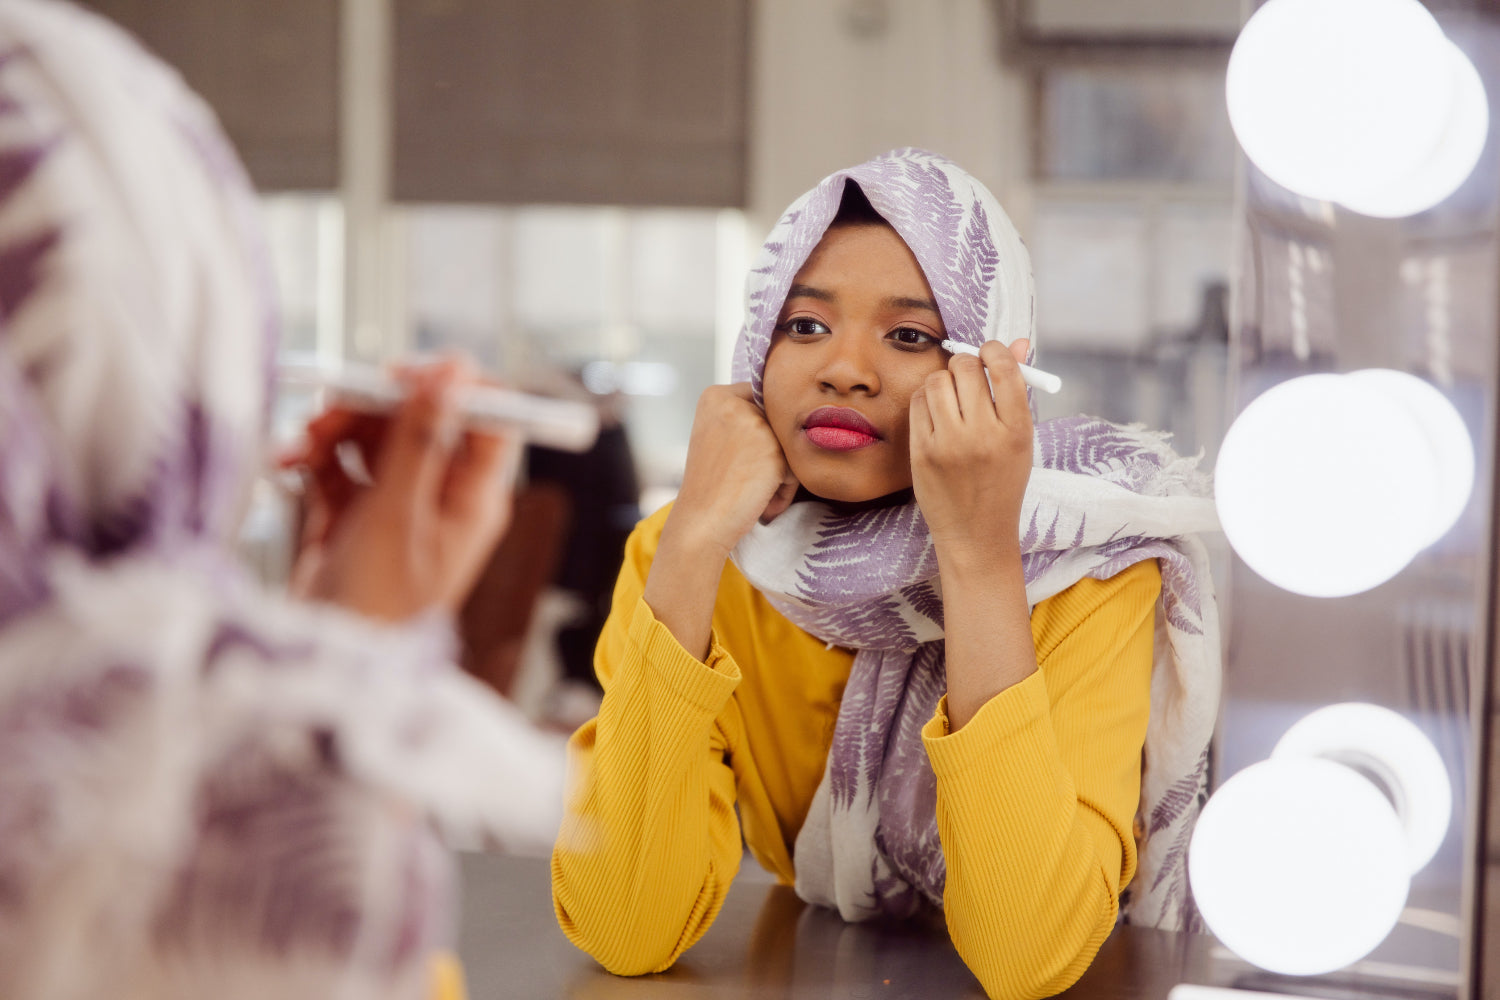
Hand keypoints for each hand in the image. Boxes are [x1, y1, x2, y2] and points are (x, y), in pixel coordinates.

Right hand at [283, 359, 520, 622]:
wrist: (323, 663)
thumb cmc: (375, 602)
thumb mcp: (398, 512)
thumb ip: (421, 438)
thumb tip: (455, 371)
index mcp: (474, 497)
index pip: (489, 417)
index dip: (452, 385)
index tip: (403, 373)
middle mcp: (441, 495)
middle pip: (420, 417)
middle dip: (372, 406)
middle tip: (332, 409)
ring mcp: (397, 504)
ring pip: (374, 436)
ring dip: (334, 429)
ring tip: (301, 447)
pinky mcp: (353, 515)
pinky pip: (338, 464)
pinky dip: (313, 457)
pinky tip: (286, 463)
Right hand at [667, 383, 798, 556]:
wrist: (701, 523)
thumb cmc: (712, 488)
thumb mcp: (718, 438)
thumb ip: (746, 418)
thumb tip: (794, 412)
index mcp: (715, 395)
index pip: (761, 402)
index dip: (759, 435)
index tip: (739, 460)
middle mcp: (733, 401)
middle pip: (777, 422)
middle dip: (771, 453)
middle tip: (745, 478)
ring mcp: (753, 423)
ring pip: (788, 443)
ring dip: (780, 471)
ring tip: (754, 491)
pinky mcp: (773, 449)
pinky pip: (796, 466)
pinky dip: (785, 487)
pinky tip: (761, 499)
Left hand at [909, 339, 1032, 563]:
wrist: (976, 533)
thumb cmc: (1001, 482)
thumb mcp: (1020, 440)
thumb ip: (1015, 391)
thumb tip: (1015, 343)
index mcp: (1016, 431)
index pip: (1004, 369)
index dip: (994, 351)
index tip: (989, 354)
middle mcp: (983, 436)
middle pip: (967, 368)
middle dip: (966, 364)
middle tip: (968, 376)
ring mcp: (949, 445)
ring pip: (938, 380)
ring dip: (944, 379)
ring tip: (951, 396)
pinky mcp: (921, 452)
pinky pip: (917, 402)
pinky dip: (926, 398)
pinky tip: (935, 411)